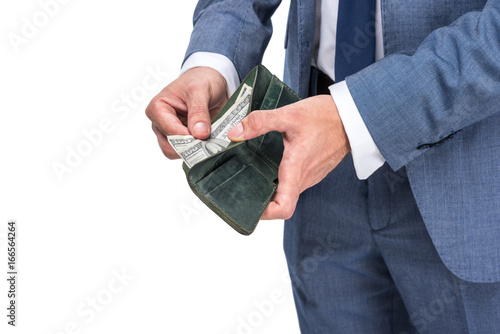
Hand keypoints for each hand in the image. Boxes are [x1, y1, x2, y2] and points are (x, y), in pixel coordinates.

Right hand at [145, 67, 227, 158]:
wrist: (211, 80)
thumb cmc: (200, 80)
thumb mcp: (200, 90)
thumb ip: (199, 112)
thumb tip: (199, 134)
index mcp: (157, 108)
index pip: (169, 132)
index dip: (187, 137)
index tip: (204, 137)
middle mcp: (160, 123)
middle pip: (170, 148)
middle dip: (190, 148)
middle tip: (209, 142)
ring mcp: (171, 133)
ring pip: (179, 153)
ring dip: (196, 151)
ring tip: (211, 140)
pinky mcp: (183, 140)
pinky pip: (189, 153)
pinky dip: (200, 151)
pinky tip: (210, 142)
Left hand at [227, 95, 350, 219]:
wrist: (351, 117)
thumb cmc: (325, 117)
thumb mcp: (289, 114)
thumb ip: (261, 122)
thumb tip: (235, 133)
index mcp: (296, 169)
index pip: (284, 207)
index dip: (265, 214)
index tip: (249, 205)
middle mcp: (304, 178)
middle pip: (281, 203)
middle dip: (261, 201)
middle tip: (240, 189)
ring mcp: (310, 176)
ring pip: (287, 193)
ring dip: (270, 190)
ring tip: (250, 175)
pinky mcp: (312, 171)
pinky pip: (293, 183)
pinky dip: (280, 180)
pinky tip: (269, 164)